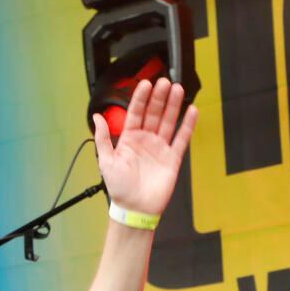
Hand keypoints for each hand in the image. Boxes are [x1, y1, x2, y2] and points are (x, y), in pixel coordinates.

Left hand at [94, 77, 200, 216]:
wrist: (135, 209)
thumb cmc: (119, 187)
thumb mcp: (106, 161)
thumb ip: (103, 138)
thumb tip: (97, 117)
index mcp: (129, 138)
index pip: (136, 113)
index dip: (141, 98)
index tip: (146, 83)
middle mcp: (146, 140)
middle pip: (154, 114)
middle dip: (159, 97)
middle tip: (164, 82)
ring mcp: (160, 148)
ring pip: (168, 122)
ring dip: (173, 106)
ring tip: (177, 89)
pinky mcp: (173, 158)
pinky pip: (181, 139)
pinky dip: (187, 125)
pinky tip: (192, 110)